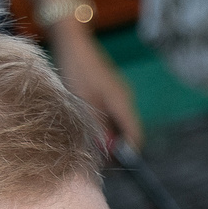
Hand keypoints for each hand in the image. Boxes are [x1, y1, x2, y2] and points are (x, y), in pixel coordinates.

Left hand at [51, 24, 142, 149]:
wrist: (73, 41)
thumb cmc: (76, 68)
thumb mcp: (82, 100)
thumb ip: (95, 126)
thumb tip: (104, 152)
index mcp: (121, 102)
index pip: (134, 136)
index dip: (128, 154)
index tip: (115, 167)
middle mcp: (125, 100)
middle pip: (129, 132)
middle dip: (117, 148)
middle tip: (99, 159)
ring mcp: (119, 95)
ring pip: (120, 125)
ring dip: (110, 137)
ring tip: (92, 145)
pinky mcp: (111, 92)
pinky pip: (113, 116)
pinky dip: (106, 126)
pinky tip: (90, 129)